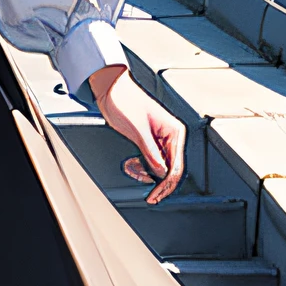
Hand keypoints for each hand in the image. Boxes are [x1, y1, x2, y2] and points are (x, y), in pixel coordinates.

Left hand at [88, 64, 184, 204]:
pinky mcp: (148, 141)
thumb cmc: (125, 101)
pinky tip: (130, 164)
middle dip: (155, 180)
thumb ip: (151, 153)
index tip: (156, 195)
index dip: (166, 184)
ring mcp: (160, 139)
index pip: (176, 166)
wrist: (110, 90)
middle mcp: (170, 136)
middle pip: (169, 170)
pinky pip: (149, 161)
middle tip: (148, 194)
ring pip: (158, 167)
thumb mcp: (137, 130)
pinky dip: (140, 166)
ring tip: (130, 168)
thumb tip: (161, 172)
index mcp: (174, 131)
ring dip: (144, 172)